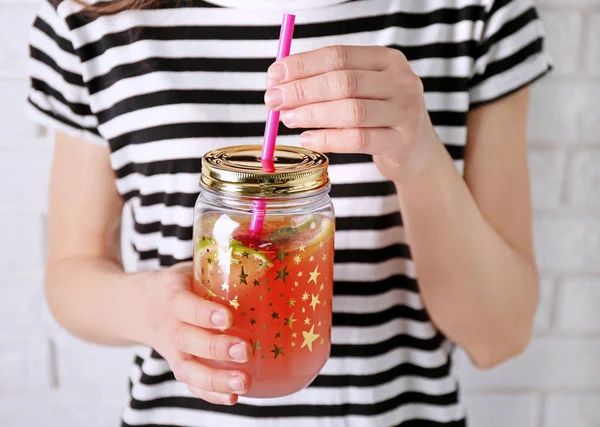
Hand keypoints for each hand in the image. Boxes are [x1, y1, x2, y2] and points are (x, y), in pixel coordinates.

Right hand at [139, 262, 251, 404]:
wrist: (133, 306)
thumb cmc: (176, 285)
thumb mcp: (189, 269)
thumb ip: (218, 267)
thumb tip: (268, 261)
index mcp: (171, 295)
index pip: (184, 305)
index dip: (204, 313)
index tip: (227, 317)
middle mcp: (169, 325)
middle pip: (187, 341)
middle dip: (216, 348)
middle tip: (246, 350)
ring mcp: (170, 349)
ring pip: (187, 368)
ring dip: (215, 379)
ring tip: (243, 383)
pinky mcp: (176, 364)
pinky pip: (190, 383)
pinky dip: (209, 393)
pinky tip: (233, 398)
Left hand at [265, 45, 439, 181]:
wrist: (416, 149)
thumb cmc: (379, 115)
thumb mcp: (362, 89)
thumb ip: (327, 81)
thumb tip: (278, 82)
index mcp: (387, 60)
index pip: (339, 55)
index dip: (303, 65)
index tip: (274, 76)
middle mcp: (400, 82)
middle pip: (343, 81)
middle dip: (302, 90)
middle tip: (274, 100)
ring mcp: (404, 113)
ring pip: (351, 111)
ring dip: (312, 114)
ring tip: (287, 118)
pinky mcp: (400, 142)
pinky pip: (358, 140)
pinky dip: (328, 140)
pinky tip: (307, 139)